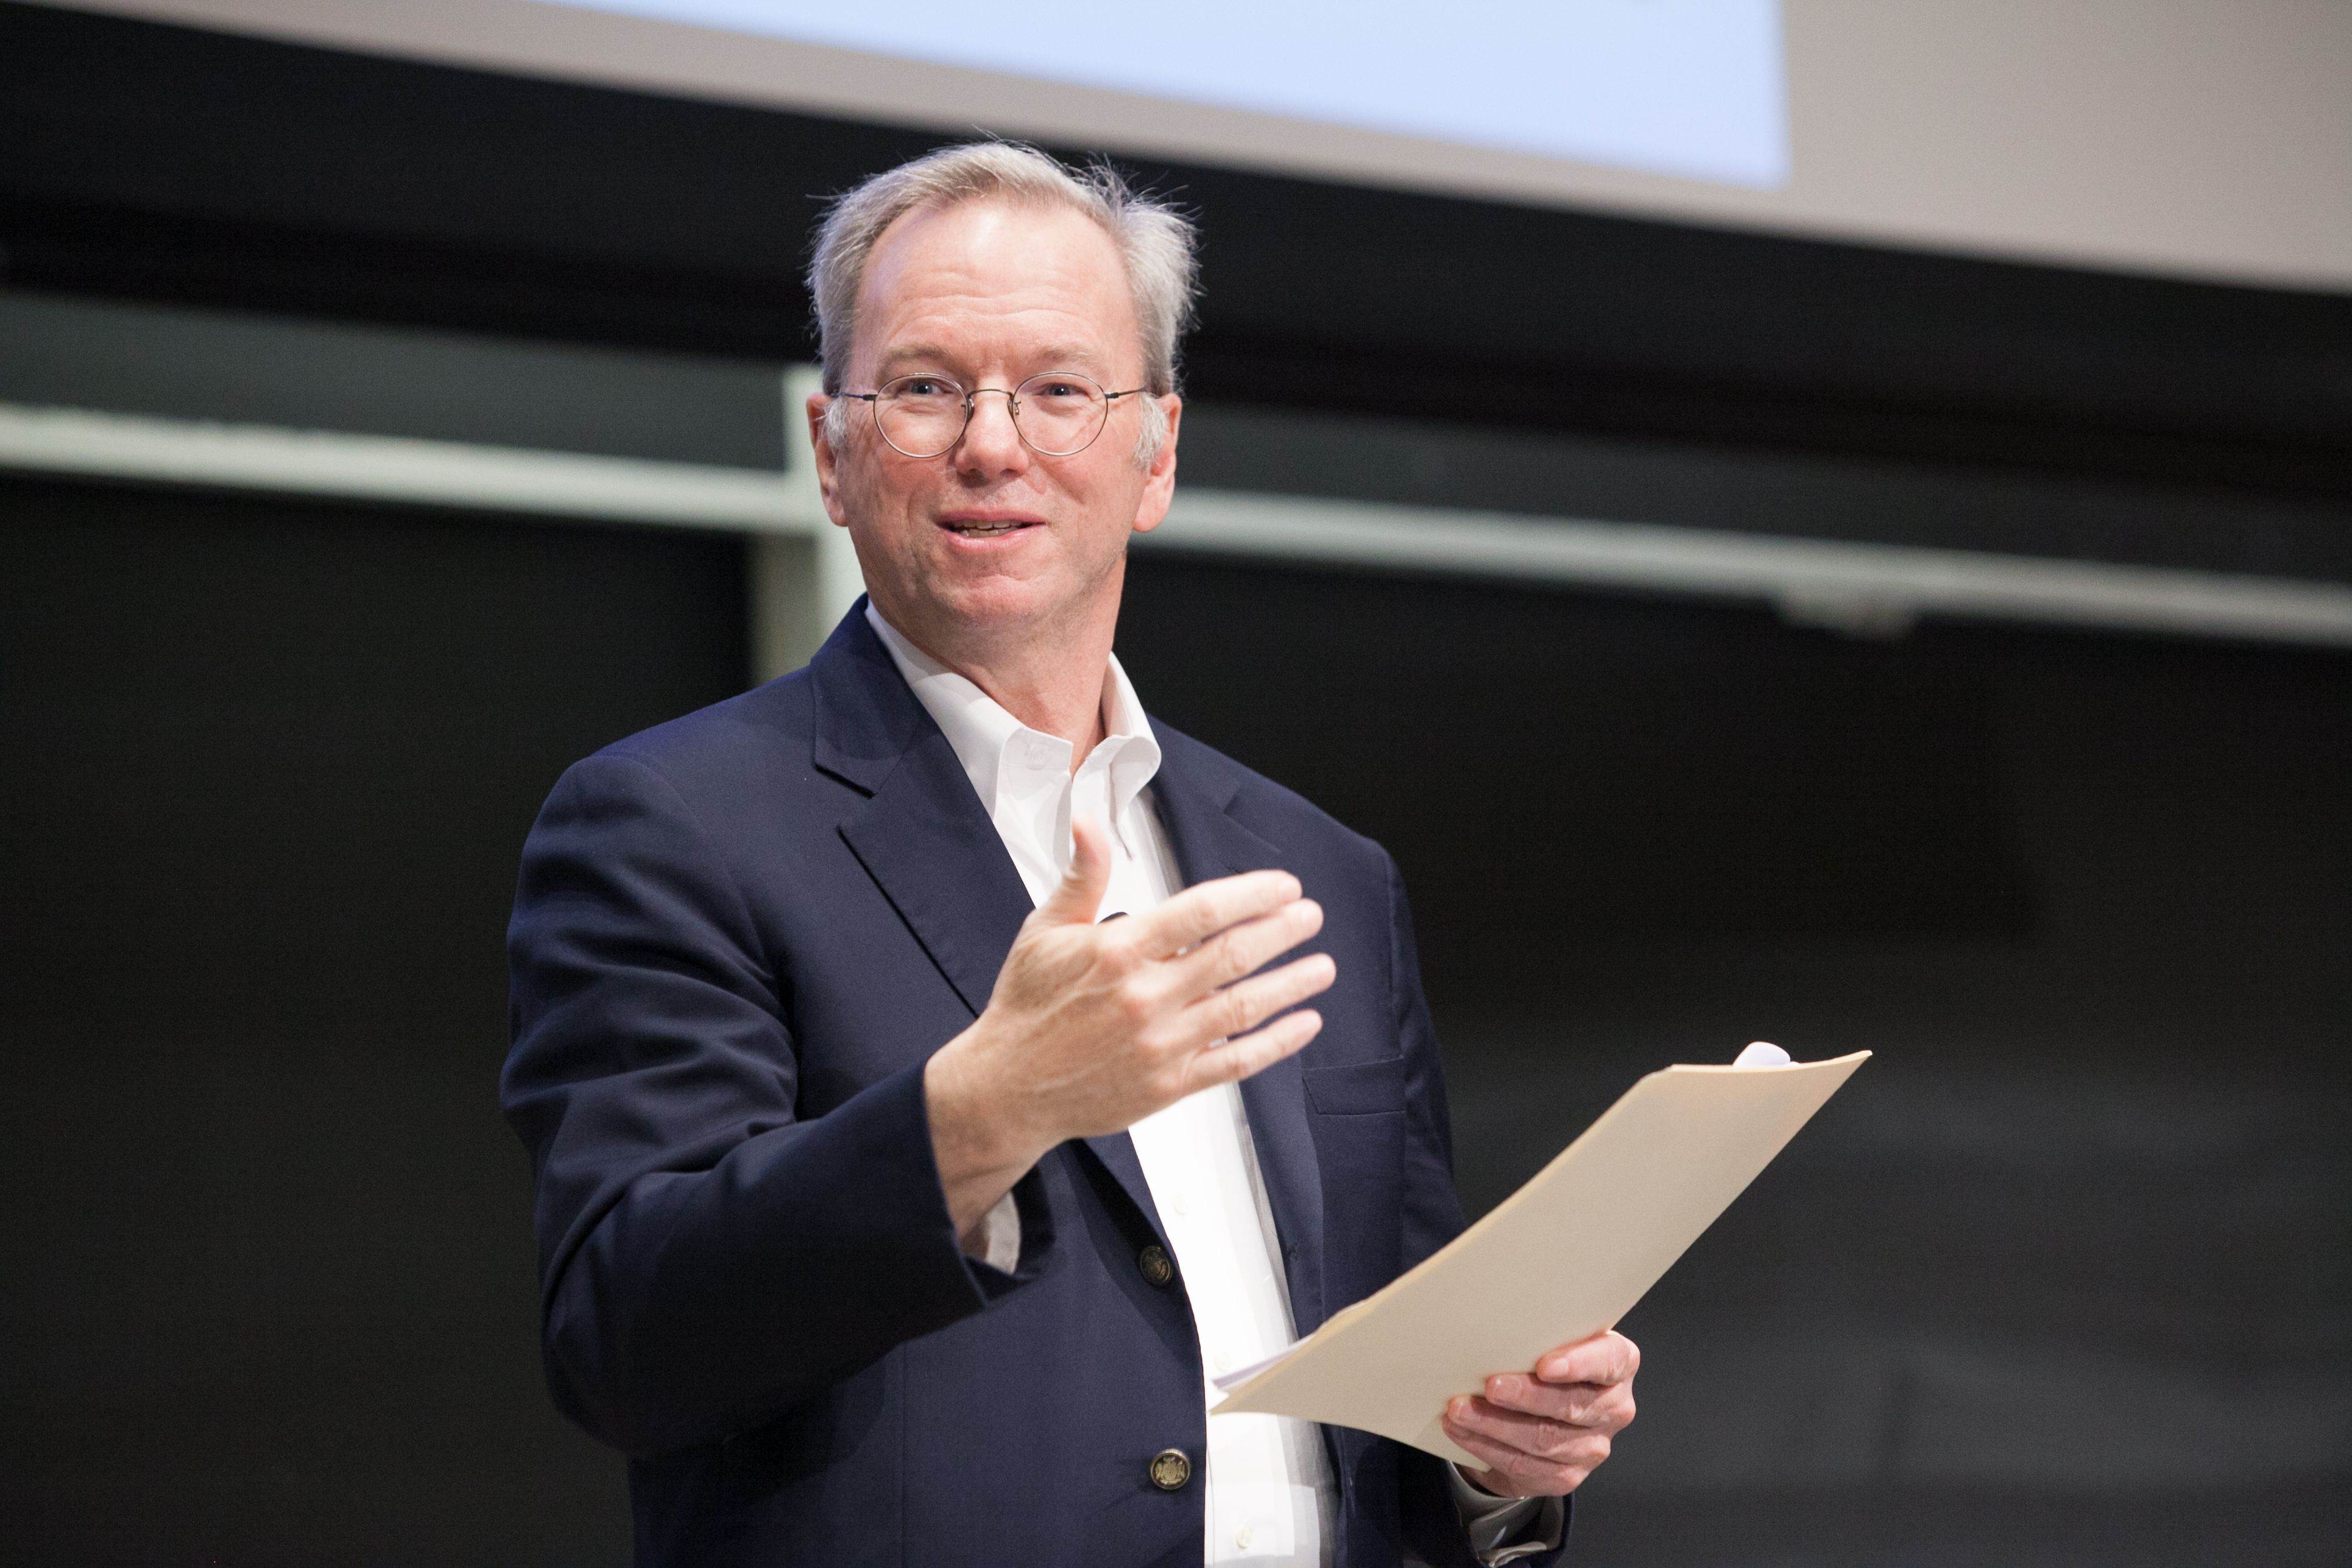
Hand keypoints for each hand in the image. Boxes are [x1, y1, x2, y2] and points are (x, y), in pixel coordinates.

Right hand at [924, 816, 1334, 1232]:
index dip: (1253, 894)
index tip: (1283, 887)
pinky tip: (1303, 1024)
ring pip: (1243, 1007)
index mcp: (1117, 950)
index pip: (1202, 911)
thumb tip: (1088, 822)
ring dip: (1291, 984)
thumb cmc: (1027, 1006)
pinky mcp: (1168, 1085)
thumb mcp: (1044, 929)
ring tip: (1322, 967)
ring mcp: (1160, 1044)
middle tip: (1311, 915)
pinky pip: (1235, 1062)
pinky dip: (1276, 1043)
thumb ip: (1081, 875)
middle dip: (1282, 931)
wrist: (1006, 1089)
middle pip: (1233, 954)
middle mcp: (1144, 996)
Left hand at [1442, 1330, 1637, 1497]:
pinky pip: (1524, 1465)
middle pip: (1571, 1405)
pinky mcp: (1566, 1476)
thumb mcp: (1550, 1341)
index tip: (1544, 1365)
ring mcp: (1593, 1447)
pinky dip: (1486, 1446)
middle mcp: (1613, 1407)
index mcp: (1618, 1364)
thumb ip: (1539, 1334)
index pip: (1610, 1361)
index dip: (1579, 1364)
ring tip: (1459, 1409)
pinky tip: (1462, 1431)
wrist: (1542, 1412)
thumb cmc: (1545, 1362)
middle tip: (1490, 1386)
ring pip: (1543, 1440)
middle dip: (1525, 1396)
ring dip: (1494, 1425)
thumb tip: (1493, 1326)